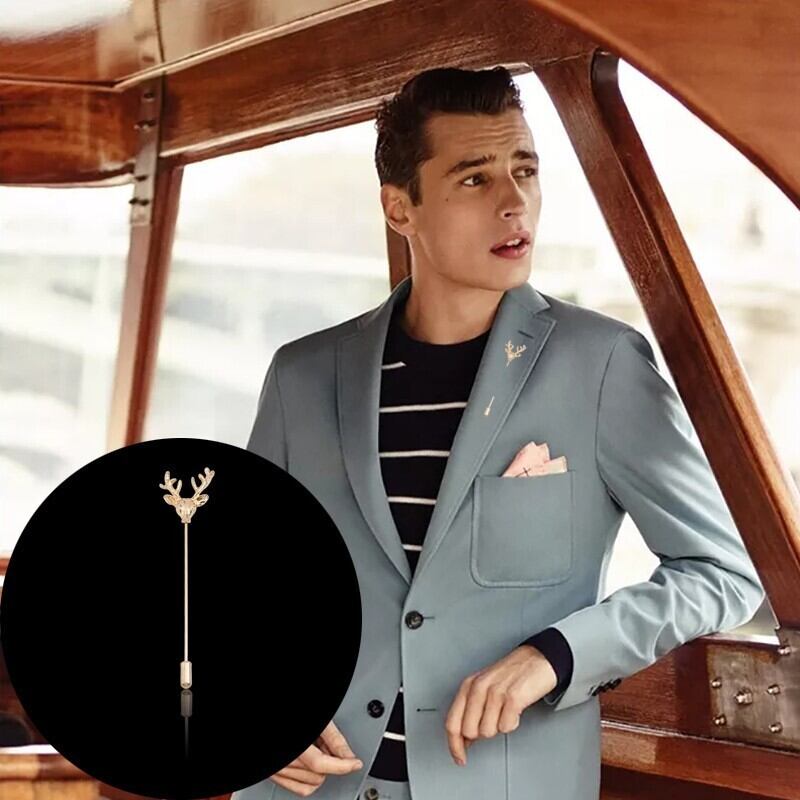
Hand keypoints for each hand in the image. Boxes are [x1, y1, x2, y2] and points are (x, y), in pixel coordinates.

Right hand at [268, 719, 363, 795]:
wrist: (277, 712)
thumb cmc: (293, 708)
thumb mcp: (319, 720)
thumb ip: (334, 738)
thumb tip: (349, 755)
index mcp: (294, 745)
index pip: (320, 764)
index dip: (342, 765)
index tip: (355, 763)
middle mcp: (282, 759)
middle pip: (317, 775)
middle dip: (329, 763)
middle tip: (327, 745)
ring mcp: (276, 769)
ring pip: (309, 785)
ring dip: (319, 770)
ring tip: (316, 748)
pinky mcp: (274, 773)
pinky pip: (297, 788)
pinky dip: (308, 779)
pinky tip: (309, 760)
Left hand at [445, 645, 556, 766]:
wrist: (537, 659)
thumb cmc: (511, 674)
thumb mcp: (484, 687)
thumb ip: (471, 710)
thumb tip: (464, 739)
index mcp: (468, 685)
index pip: (452, 723)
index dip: (454, 745)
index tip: (459, 757)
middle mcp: (479, 687)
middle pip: (469, 731)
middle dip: (481, 733)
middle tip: (494, 720)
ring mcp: (495, 692)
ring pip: (488, 732)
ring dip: (499, 726)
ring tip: (505, 710)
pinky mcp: (513, 698)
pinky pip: (506, 727)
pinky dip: (512, 723)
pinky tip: (515, 710)